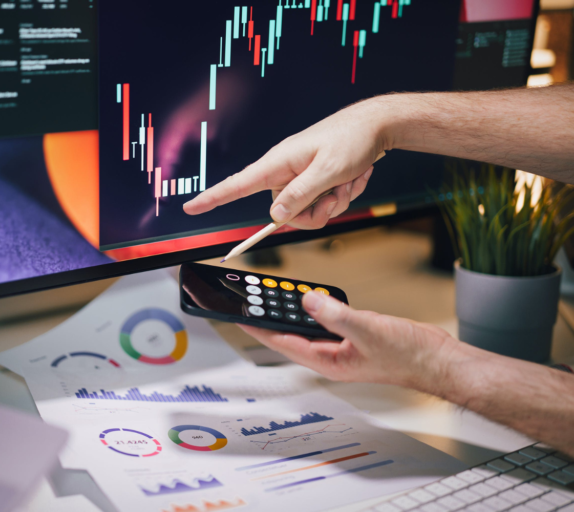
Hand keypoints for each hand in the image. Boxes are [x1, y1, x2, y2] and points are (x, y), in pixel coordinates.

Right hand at [183, 97, 392, 228]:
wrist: (376, 126)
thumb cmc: (352, 140)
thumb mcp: (329, 171)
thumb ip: (300, 195)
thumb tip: (276, 215)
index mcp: (279, 163)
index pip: (237, 185)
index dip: (213, 198)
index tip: (191, 208)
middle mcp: (285, 171)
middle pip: (284, 212)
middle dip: (316, 210)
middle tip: (337, 193)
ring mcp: (300, 177)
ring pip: (306, 211)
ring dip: (332, 202)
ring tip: (348, 180)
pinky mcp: (314, 181)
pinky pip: (321, 204)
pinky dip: (340, 195)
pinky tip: (353, 178)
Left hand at [239, 291, 465, 392]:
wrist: (436, 358)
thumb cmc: (407, 355)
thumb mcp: (367, 330)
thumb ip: (335, 314)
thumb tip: (308, 299)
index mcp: (327, 361)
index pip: (283, 342)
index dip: (259, 329)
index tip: (239, 316)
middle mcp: (330, 356)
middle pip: (290, 334)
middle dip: (270, 317)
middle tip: (250, 299)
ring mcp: (341, 346)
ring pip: (307, 326)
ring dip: (291, 311)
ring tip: (271, 294)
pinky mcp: (352, 336)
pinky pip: (325, 320)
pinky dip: (315, 308)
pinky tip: (310, 297)